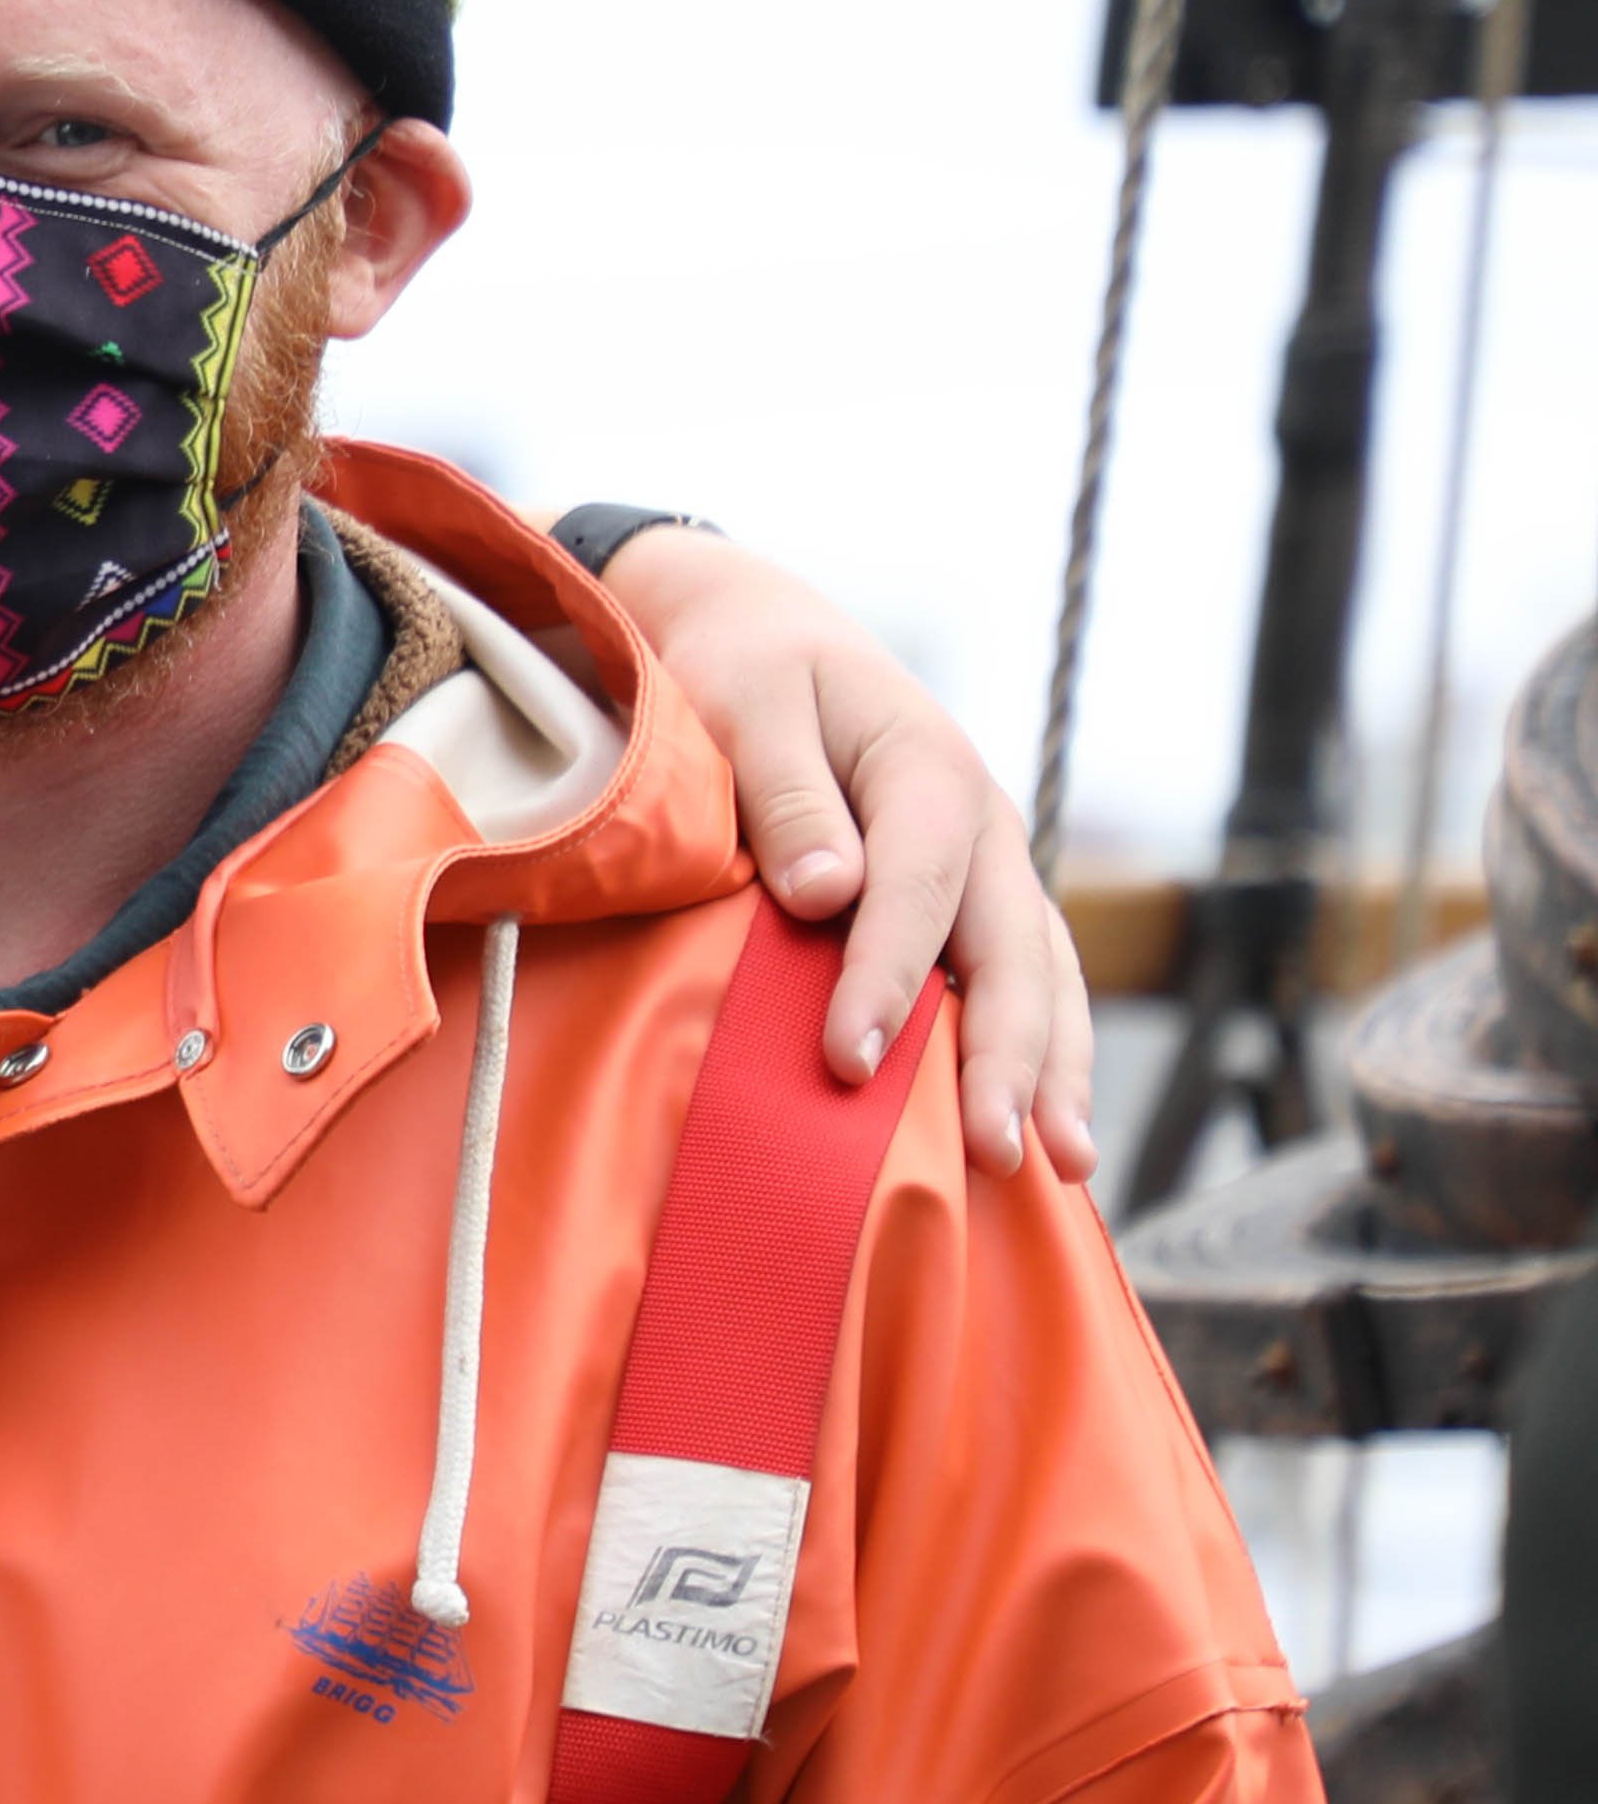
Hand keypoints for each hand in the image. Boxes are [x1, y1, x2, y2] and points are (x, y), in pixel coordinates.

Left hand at [600, 525, 1093, 1179]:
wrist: (768, 635)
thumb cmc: (743, 671)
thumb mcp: (745, 702)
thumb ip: (783, 792)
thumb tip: (824, 892)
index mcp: (928, 767)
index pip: (917, 885)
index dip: (888, 975)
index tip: (852, 1059)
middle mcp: (982, 824)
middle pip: (1011, 948)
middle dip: (1006, 1055)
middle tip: (994, 1151)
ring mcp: (992, 869)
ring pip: (1044, 976)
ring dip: (1053, 1072)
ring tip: (1061, 1168)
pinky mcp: (978, 902)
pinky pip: (1029, 983)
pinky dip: (1045, 1056)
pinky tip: (1047, 1134)